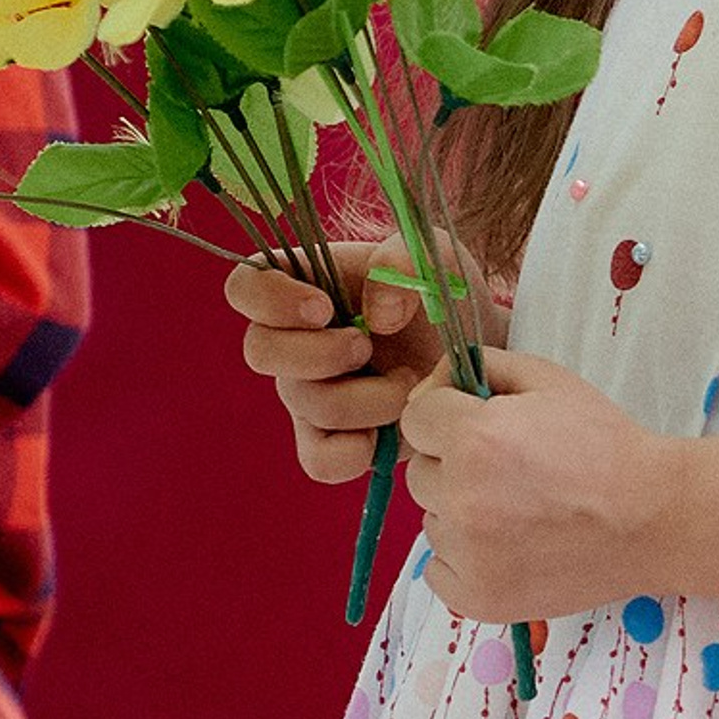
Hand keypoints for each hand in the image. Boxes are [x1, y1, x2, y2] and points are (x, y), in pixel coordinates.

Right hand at [226, 238, 452, 485]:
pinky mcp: (332, 441)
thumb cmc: (442, 297)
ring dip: (369, 395)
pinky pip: (321, 461)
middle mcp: (295, 341)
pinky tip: (396, 426)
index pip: (246, 286)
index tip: (323, 307)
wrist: (473, 353)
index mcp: (307, 285)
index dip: (270, 298)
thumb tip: (375, 314)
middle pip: (259, 351)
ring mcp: (309, 394)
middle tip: (367, 345)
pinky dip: (361, 448)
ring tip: (411, 381)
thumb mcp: (439, 258)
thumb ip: (406, 260)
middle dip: (320, 352)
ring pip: (307, 403)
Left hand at [400, 348, 686, 623]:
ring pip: (433, 521)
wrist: (651, 518)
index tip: (480, 423)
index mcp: (476, 438)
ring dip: (461, 512)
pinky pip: (439, 569)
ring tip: (518, 509)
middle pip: (421, 472)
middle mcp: (462, 497)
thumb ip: (484, 366)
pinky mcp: (477, 598)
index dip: (449, 415)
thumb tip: (431, 385)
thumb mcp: (549, 380)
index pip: (417, 418)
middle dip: (453, 463)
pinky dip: (465, 558)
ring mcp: (468, 554)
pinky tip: (509, 545)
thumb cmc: (603, 443)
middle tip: (507, 468)